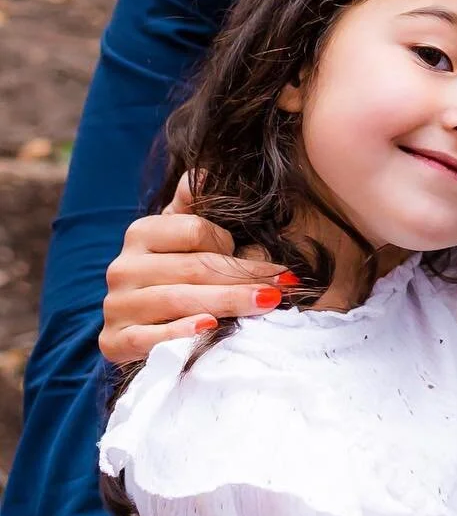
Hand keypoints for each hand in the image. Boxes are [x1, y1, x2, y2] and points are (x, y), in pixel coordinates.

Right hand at [99, 178, 286, 364]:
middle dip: (245, 276)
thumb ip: (195, 206)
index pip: (194, 231)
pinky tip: (209, 329)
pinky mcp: (114, 341)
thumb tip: (205, 174)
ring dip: (228, 302)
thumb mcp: (185, 237)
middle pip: (193, 268)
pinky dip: (180, 333)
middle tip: (284, 284)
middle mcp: (122, 267)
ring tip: (267, 303)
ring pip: (178, 301)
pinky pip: (149, 338)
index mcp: (141, 234)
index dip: (229, 243)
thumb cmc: (178, 275)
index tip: (260, 259)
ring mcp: (116, 306)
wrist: (146, 328)